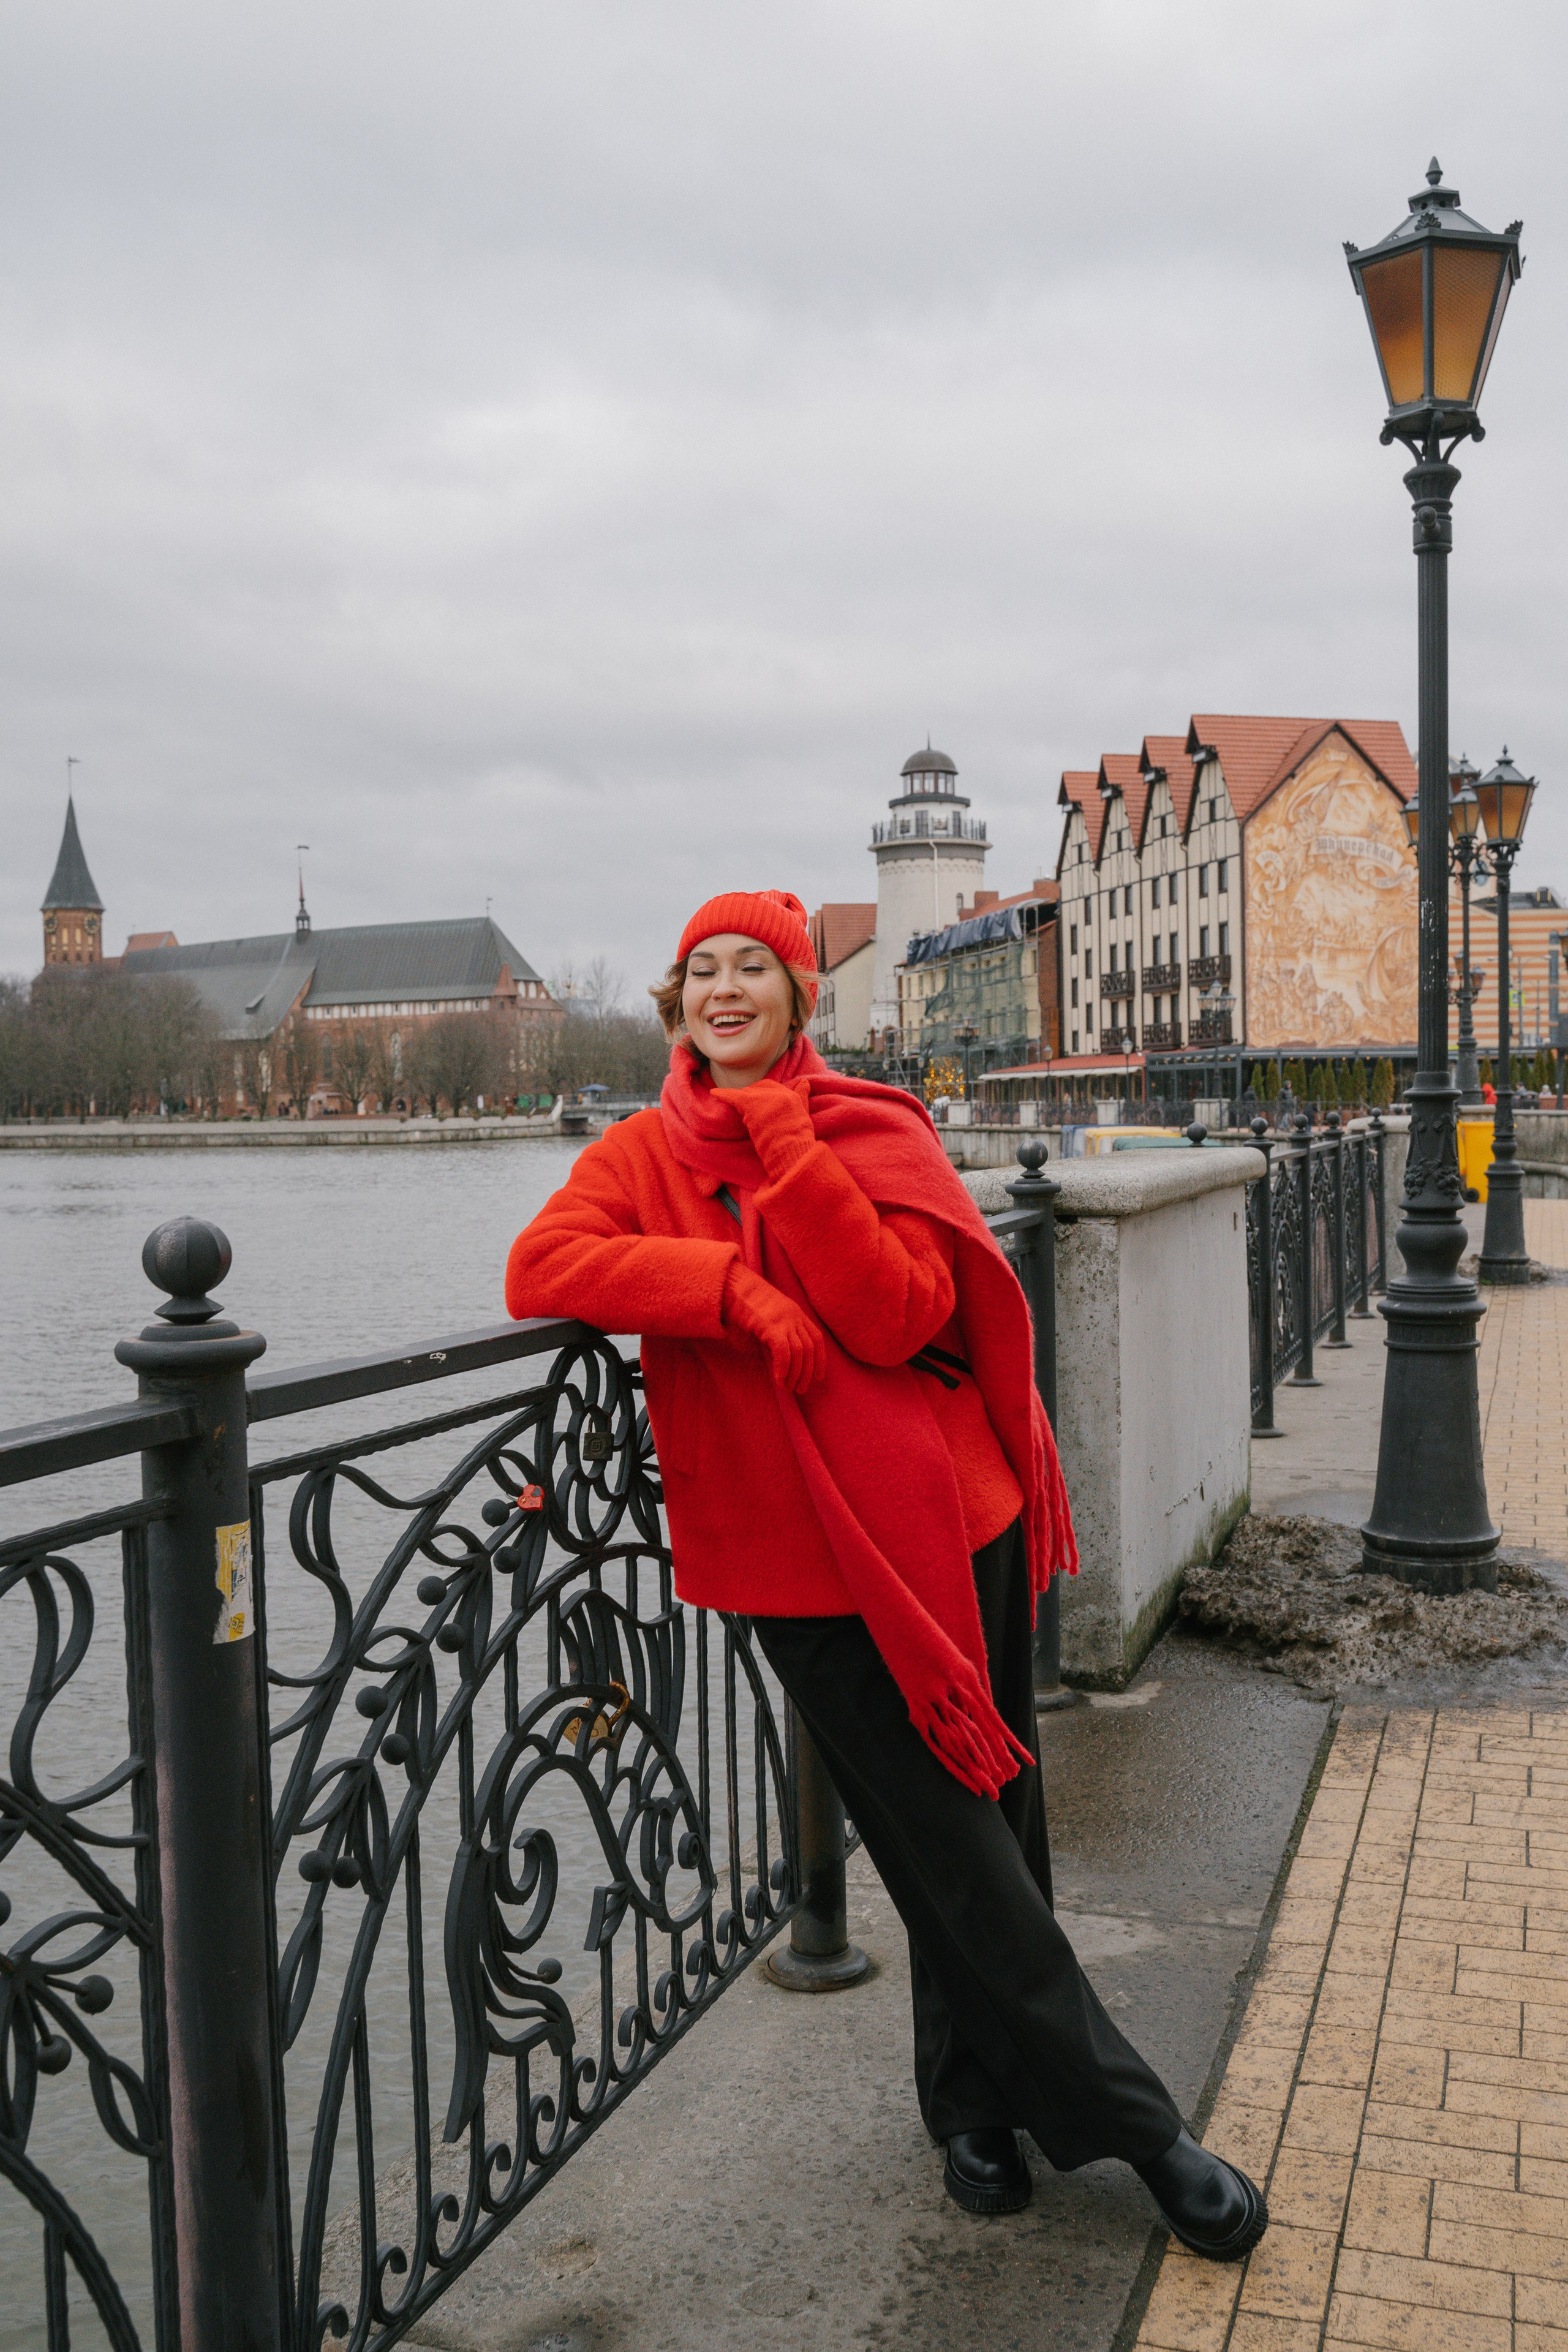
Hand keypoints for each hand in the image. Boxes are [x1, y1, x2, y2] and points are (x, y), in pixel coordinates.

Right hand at [722, 1262, 826, 1392]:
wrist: (731, 1286)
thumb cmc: (743, 1305)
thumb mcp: (766, 1318)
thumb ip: (775, 1335)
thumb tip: (777, 1361)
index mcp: (795, 1312)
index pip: (816, 1338)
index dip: (820, 1359)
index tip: (819, 1377)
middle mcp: (794, 1315)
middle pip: (809, 1348)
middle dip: (806, 1372)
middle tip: (799, 1389)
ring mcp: (783, 1320)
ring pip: (799, 1352)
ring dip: (795, 1374)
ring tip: (787, 1387)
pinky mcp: (770, 1325)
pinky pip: (784, 1351)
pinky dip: (783, 1368)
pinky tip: (778, 1380)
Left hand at [729, 1078, 815, 1177]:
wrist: (792, 1151)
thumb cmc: (798, 1140)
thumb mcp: (803, 1115)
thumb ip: (802, 1096)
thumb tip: (805, 1082)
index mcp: (791, 1096)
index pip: (772, 1087)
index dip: (762, 1092)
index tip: (757, 1099)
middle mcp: (778, 1094)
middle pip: (758, 1089)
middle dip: (751, 1096)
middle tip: (744, 1106)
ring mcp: (764, 1099)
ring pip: (747, 1095)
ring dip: (741, 1101)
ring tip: (734, 1106)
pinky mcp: (752, 1106)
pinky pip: (734, 1097)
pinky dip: (723, 1094)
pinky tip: (713, 1092)